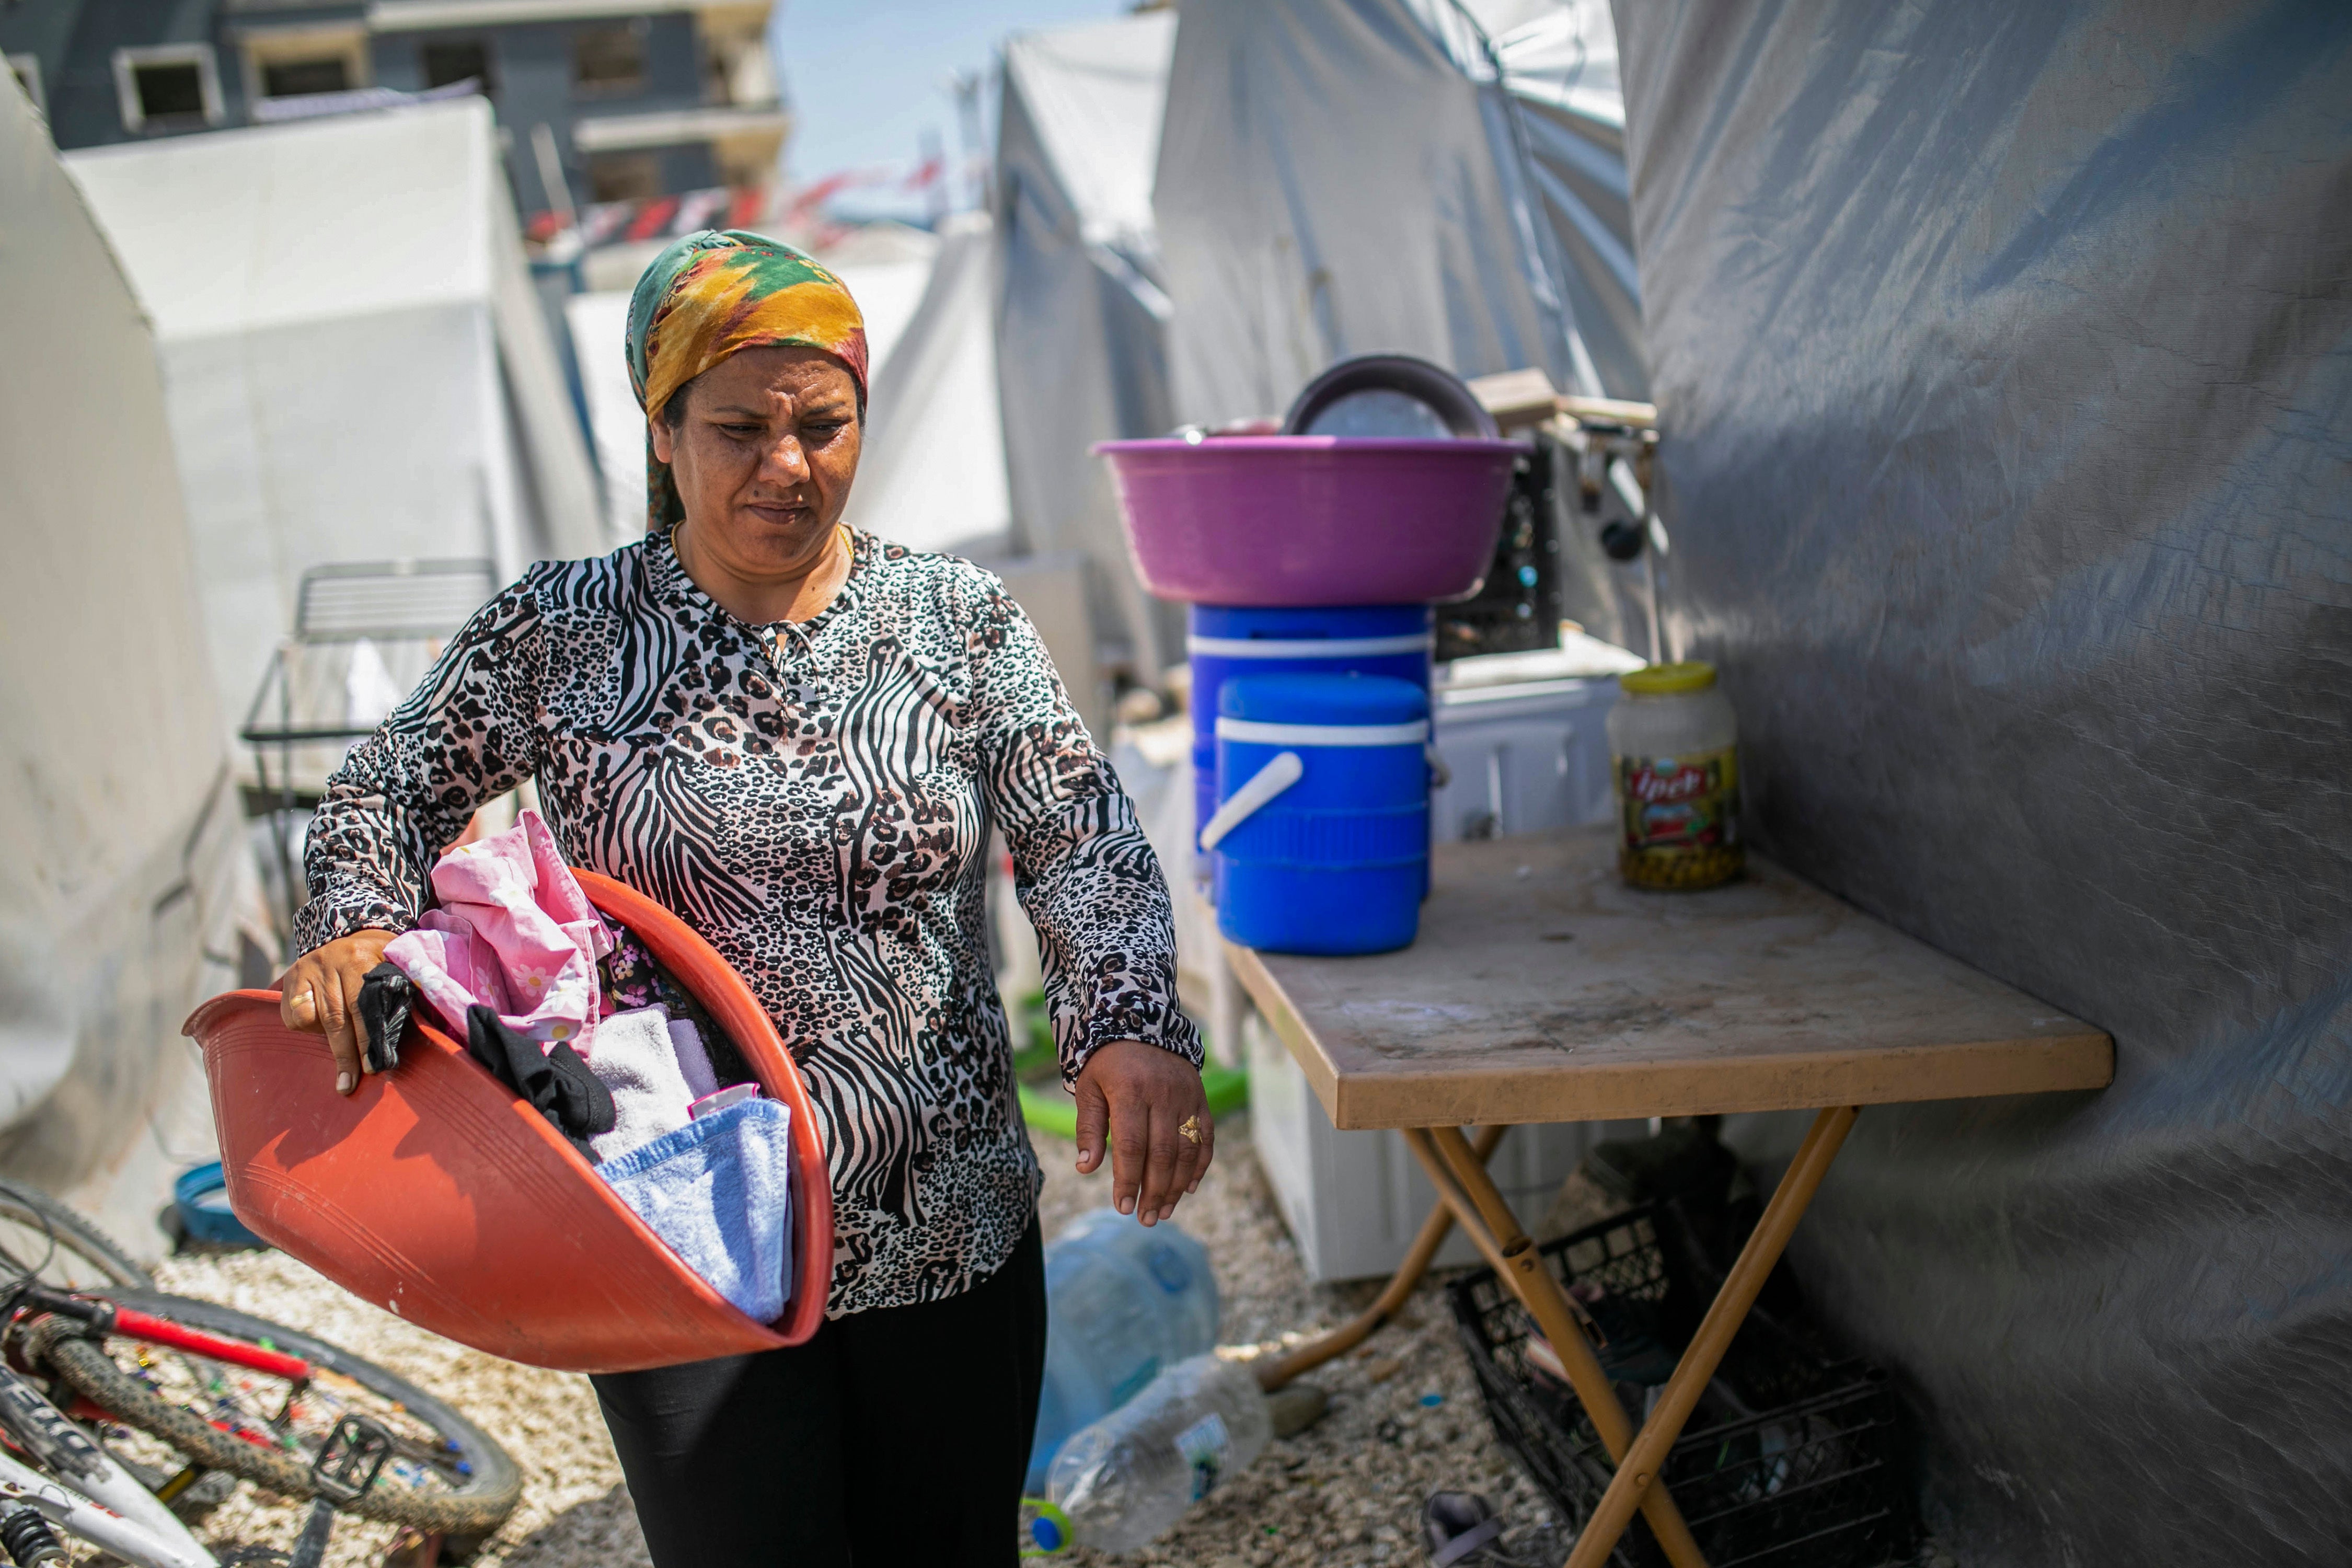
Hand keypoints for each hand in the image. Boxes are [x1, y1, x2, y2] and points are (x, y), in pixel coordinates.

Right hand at [278, 931, 395, 1095]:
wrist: (350, 933)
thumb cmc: (380, 959)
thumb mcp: (394, 964)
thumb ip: (401, 989)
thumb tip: (422, 1020)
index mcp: (359, 957)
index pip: (363, 1004)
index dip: (368, 1037)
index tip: (374, 1065)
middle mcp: (330, 961)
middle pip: (337, 1017)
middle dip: (347, 1053)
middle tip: (351, 1083)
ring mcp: (307, 969)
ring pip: (314, 1019)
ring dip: (330, 1048)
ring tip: (343, 1075)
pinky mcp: (290, 979)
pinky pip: (294, 1017)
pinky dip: (308, 1030)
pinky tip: (322, 1034)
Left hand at [1071, 1040, 1213, 1226]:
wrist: (1142, 1023)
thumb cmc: (1107, 1062)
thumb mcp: (1089, 1087)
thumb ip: (1088, 1128)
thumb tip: (1086, 1169)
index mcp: (1130, 1091)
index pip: (1131, 1146)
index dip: (1128, 1180)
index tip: (1122, 1207)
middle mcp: (1162, 1095)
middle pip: (1162, 1154)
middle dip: (1153, 1191)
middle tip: (1145, 1219)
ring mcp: (1186, 1097)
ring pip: (1186, 1150)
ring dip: (1176, 1186)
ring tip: (1163, 1211)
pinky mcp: (1200, 1099)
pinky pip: (1205, 1137)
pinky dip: (1199, 1166)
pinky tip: (1187, 1188)